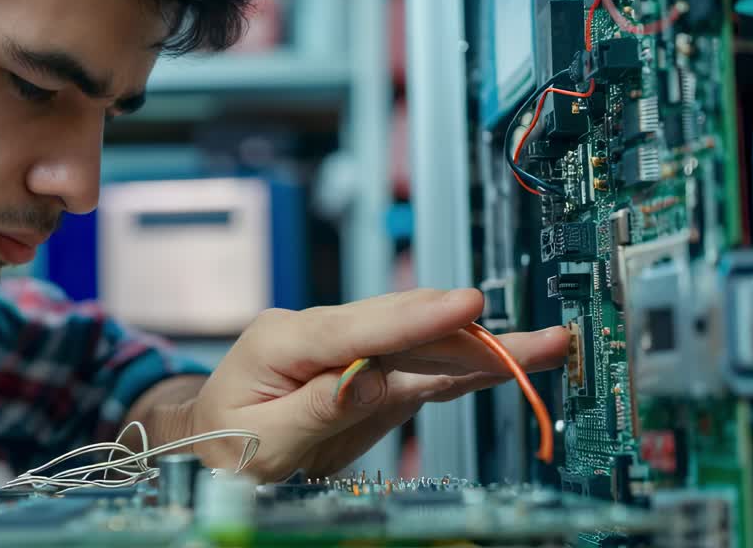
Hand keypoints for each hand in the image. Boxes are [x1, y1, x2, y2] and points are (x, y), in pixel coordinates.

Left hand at [186, 288, 568, 480]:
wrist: (210, 446)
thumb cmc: (226, 443)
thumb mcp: (261, 440)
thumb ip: (316, 408)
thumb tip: (372, 379)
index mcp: (282, 340)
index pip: (359, 326)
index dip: (418, 317)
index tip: (467, 305)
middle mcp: (319, 333)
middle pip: (402, 327)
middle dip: (468, 329)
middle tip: (531, 334)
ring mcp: (346, 348)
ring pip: (420, 344)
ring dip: (479, 347)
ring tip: (542, 346)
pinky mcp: (367, 371)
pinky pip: (418, 369)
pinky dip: (463, 368)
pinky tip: (508, 360)